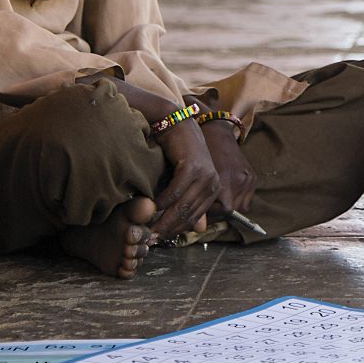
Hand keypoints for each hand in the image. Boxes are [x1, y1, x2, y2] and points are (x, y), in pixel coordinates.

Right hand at [151, 120, 219, 238]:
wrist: (175, 124)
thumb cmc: (177, 153)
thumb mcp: (184, 180)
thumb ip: (190, 203)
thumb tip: (197, 230)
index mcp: (214, 189)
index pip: (196, 217)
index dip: (178, 230)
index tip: (161, 238)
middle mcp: (213, 183)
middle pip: (189, 214)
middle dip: (169, 228)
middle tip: (152, 238)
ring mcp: (205, 175)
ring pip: (182, 205)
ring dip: (164, 218)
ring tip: (149, 227)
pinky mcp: (193, 167)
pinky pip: (176, 191)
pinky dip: (163, 201)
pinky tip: (152, 206)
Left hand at [203, 121, 256, 215]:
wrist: (218, 133)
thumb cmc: (203, 154)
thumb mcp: (198, 176)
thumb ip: (201, 200)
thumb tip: (200, 226)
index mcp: (224, 180)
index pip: (223, 211)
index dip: (211, 215)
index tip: (201, 214)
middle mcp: (239, 181)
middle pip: (232, 211)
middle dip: (219, 214)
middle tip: (208, 211)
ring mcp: (248, 179)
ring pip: (242, 208)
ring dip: (230, 209)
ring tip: (218, 205)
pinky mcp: (253, 177)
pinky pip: (248, 199)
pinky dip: (238, 201)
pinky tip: (228, 197)